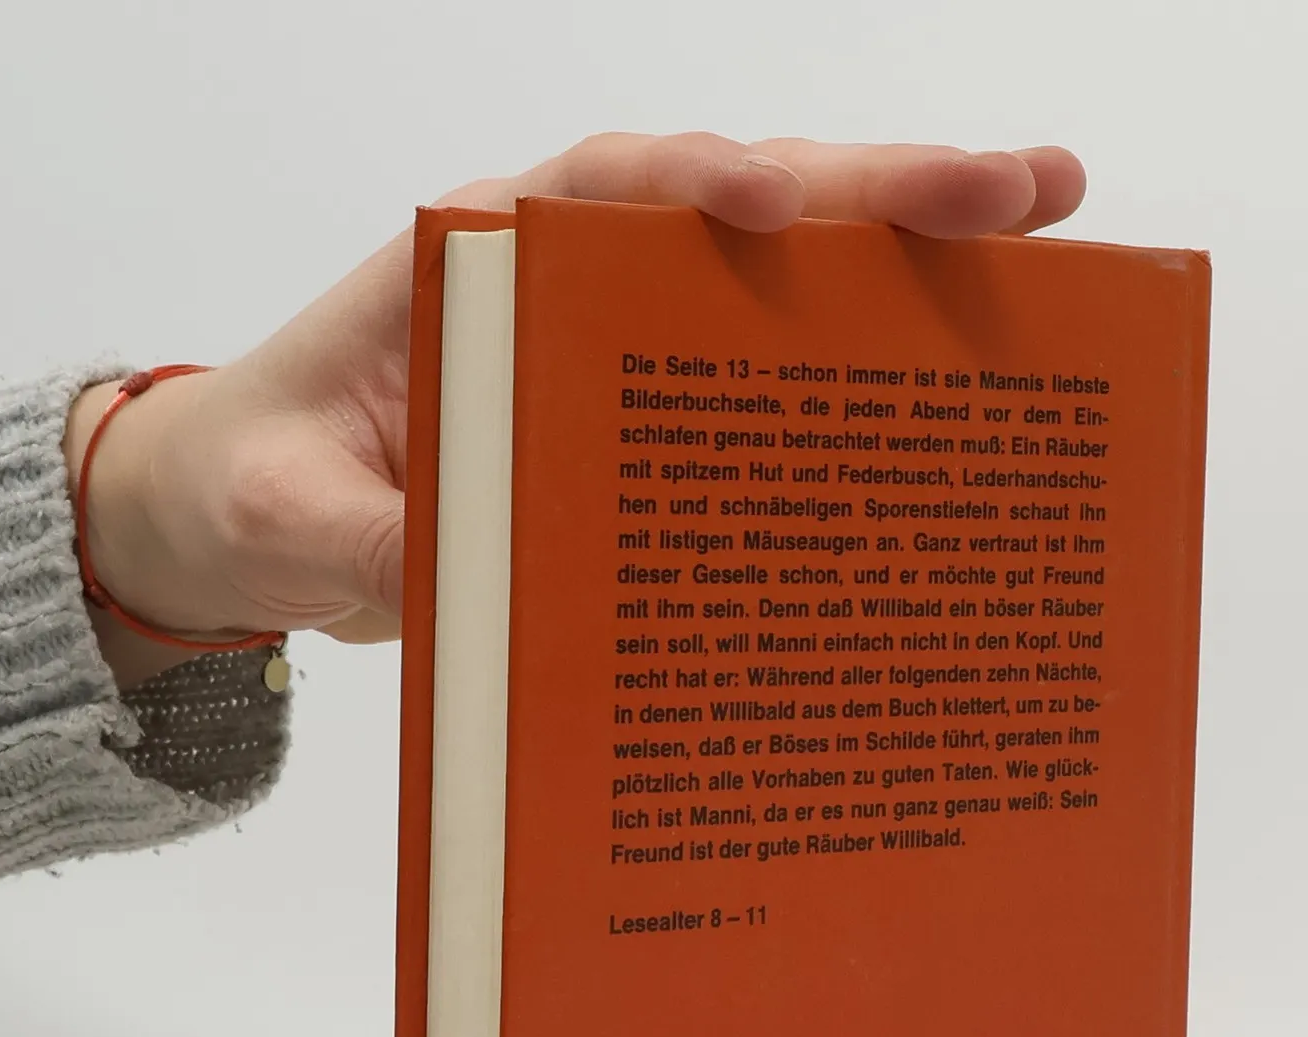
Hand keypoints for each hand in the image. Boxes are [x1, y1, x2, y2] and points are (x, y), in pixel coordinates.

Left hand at [67, 134, 1086, 685]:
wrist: (255, 516)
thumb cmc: (262, 486)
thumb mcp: (294, 521)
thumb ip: (379, 542)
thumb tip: (484, 577)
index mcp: (478, 256)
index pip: (606, 190)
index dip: (700, 188)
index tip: (781, 208)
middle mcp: (570, 272)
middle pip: (741, 206)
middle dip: (879, 193)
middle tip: (1024, 189)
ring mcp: (624, 337)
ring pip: (786, 275)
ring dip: (912, 257)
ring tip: (1051, 241)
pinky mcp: (652, 412)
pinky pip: (772, 372)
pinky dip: (866, 364)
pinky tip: (967, 373)